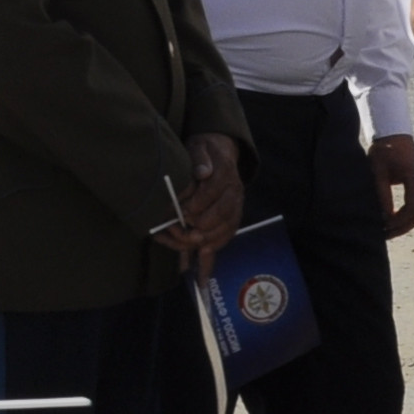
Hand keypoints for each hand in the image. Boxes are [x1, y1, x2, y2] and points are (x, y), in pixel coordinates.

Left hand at [167, 133, 242, 272]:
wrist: (220, 153)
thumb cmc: (204, 151)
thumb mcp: (199, 146)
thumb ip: (199, 157)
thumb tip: (202, 172)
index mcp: (226, 173)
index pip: (213, 191)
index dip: (197, 202)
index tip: (181, 210)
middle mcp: (234, 193)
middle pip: (220, 215)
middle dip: (199, 225)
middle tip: (178, 229)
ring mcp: (235, 208)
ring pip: (224, 231)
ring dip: (204, 241)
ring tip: (184, 245)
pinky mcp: (232, 220)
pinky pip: (225, 239)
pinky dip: (213, 253)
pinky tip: (202, 267)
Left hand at [370, 135, 413, 236]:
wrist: (394, 135)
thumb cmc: (384, 150)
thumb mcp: (378, 171)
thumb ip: (382, 194)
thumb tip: (385, 218)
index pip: (413, 207)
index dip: (399, 221)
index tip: (385, 227)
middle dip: (401, 226)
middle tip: (385, 234)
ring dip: (404, 222)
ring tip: (387, 230)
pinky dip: (406, 214)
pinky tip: (393, 219)